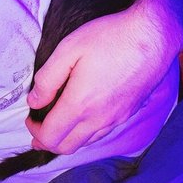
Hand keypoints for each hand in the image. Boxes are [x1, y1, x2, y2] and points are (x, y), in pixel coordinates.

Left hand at [26, 0, 182, 154]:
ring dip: (67, 138)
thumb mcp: (69, 48)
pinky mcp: (128, 112)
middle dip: (48, 141)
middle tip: (38, 125)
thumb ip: (47, 79)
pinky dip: (86, 133)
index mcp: (80, 105)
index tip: (30, 117)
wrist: (152, 35)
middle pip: (66, 147)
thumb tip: (35, 102)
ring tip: (58, 122)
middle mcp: (99, 119)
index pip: (50, 137)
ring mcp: (116, 118)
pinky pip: (102, 133)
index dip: (34, 132)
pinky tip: (84, 116)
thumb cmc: (109, 37)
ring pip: (85, 142)